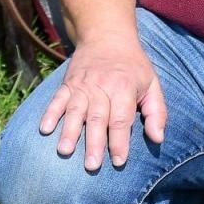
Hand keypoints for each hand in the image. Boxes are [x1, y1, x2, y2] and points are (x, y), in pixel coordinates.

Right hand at [38, 38, 165, 171]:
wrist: (107, 36)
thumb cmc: (133, 66)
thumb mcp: (152, 84)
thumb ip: (157, 112)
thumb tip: (158, 139)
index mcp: (124, 88)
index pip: (121, 119)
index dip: (120, 141)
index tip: (119, 161)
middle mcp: (102, 87)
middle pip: (97, 118)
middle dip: (94, 143)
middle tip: (92, 166)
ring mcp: (82, 85)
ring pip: (75, 111)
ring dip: (69, 132)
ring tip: (65, 151)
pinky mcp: (68, 84)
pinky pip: (57, 100)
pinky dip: (50, 114)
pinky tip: (44, 130)